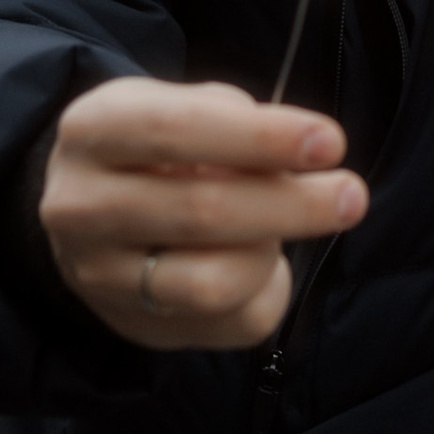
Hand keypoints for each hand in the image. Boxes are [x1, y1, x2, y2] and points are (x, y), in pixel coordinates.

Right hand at [37, 76, 366, 350]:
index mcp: (94, 131)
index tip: (331, 141)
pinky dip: (263, 287)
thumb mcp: (178, 105)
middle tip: (352, 195)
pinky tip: (264, 260)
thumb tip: (288, 161)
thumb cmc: (153, 145)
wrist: (85, 210)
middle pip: (200, 214)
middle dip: (291, 205)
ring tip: (289, 223)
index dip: (259, 138)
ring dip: (270, 252)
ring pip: (210, 284)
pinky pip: (224, 324)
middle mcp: (81, 208)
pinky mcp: (134, 329)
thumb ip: (229, 122)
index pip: (176, 131)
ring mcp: (101, 279)